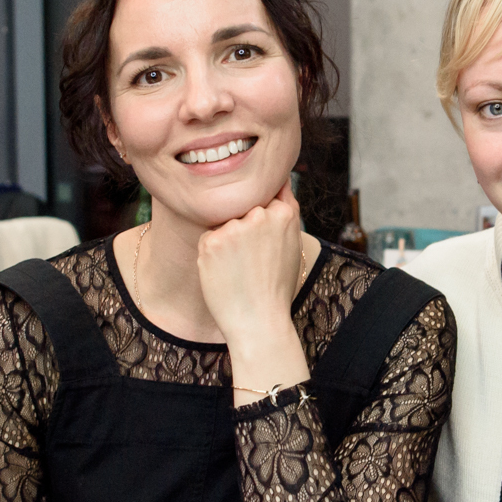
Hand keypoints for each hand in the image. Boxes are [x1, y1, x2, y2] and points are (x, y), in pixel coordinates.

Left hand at [196, 182, 307, 353]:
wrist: (259, 322)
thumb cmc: (277, 287)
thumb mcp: (293, 244)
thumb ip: (285, 210)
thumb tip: (278, 180)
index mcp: (284, 213)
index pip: (265, 197)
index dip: (261, 221)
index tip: (263, 243)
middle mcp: (259, 215)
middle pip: (242, 209)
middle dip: (243, 229)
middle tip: (253, 262)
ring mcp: (234, 227)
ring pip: (224, 223)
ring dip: (227, 241)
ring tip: (240, 270)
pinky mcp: (212, 241)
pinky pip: (209, 238)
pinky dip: (213, 254)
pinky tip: (226, 273)